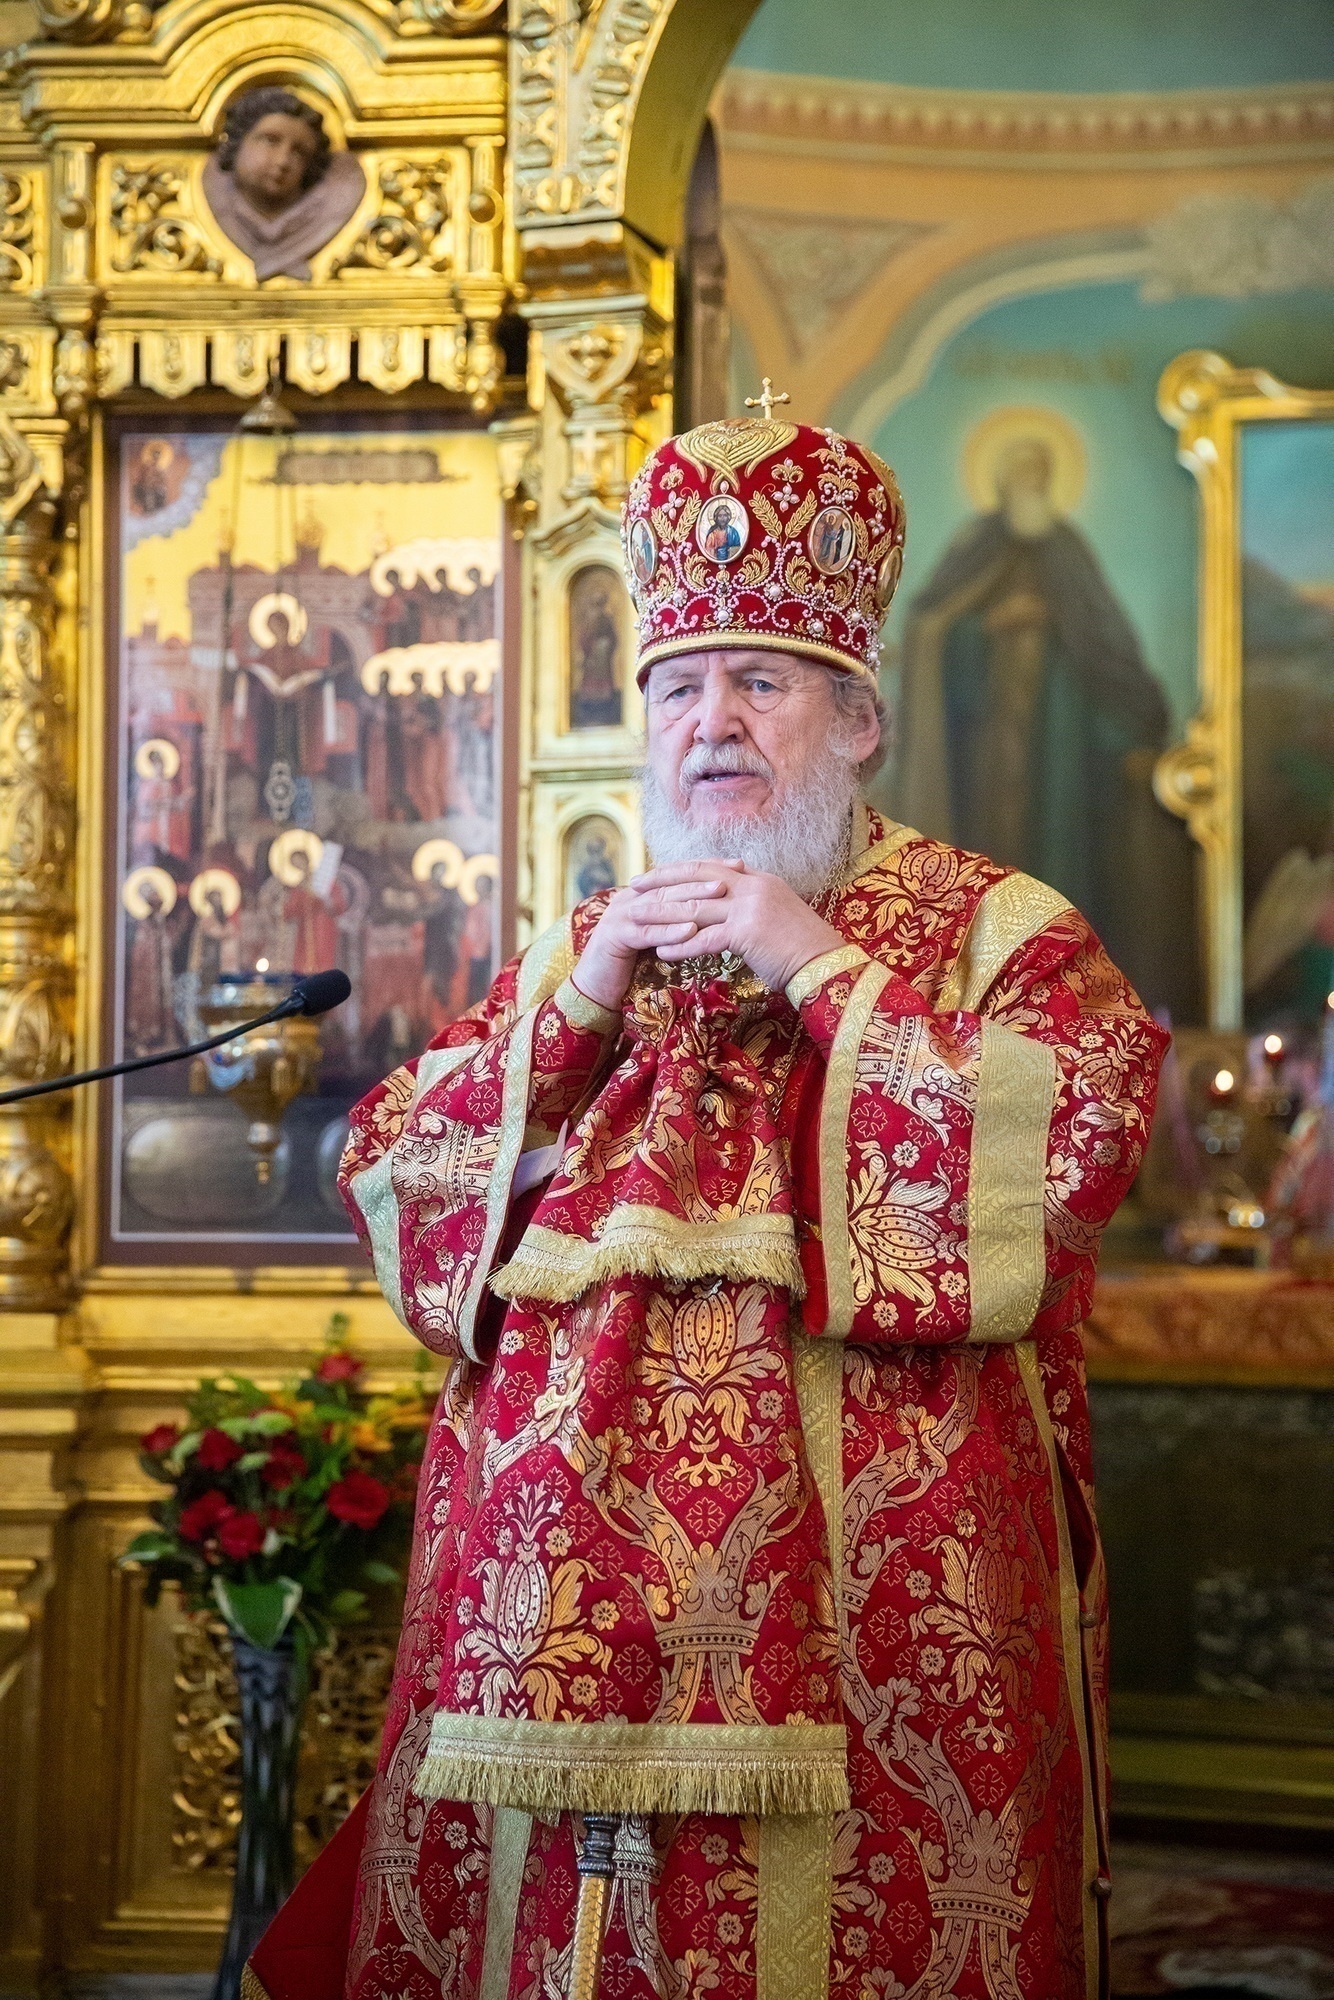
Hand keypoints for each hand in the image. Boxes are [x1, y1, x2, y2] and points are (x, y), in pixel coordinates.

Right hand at [571, 878, 725, 1011]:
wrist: (597, 987)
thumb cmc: (634, 963)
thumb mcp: (661, 934)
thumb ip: (681, 918)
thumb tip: (721, 908)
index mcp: (644, 893)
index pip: (680, 874)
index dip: (709, 867)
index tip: (740, 865)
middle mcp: (631, 898)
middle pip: (672, 885)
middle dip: (704, 879)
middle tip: (733, 876)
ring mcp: (620, 915)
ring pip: (660, 905)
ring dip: (691, 900)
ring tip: (719, 897)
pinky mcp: (615, 937)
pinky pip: (647, 933)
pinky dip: (669, 931)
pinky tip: (691, 930)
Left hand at [631, 860, 844, 992]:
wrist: (827, 965)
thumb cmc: (802, 949)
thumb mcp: (775, 916)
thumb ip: (751, 907)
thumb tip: (728, 913)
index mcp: (758, 880)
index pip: (709, 866)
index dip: (679, 869)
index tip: (655, 873)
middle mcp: (753, 886)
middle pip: (696, 878)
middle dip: (661, 881)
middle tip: (634, 886)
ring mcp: (750, 907)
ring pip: (695, 908)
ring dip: (663, 916)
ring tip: (637, 921)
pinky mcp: (748, 932)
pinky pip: (705, 937)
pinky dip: (681, 944)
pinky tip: (661, 951)